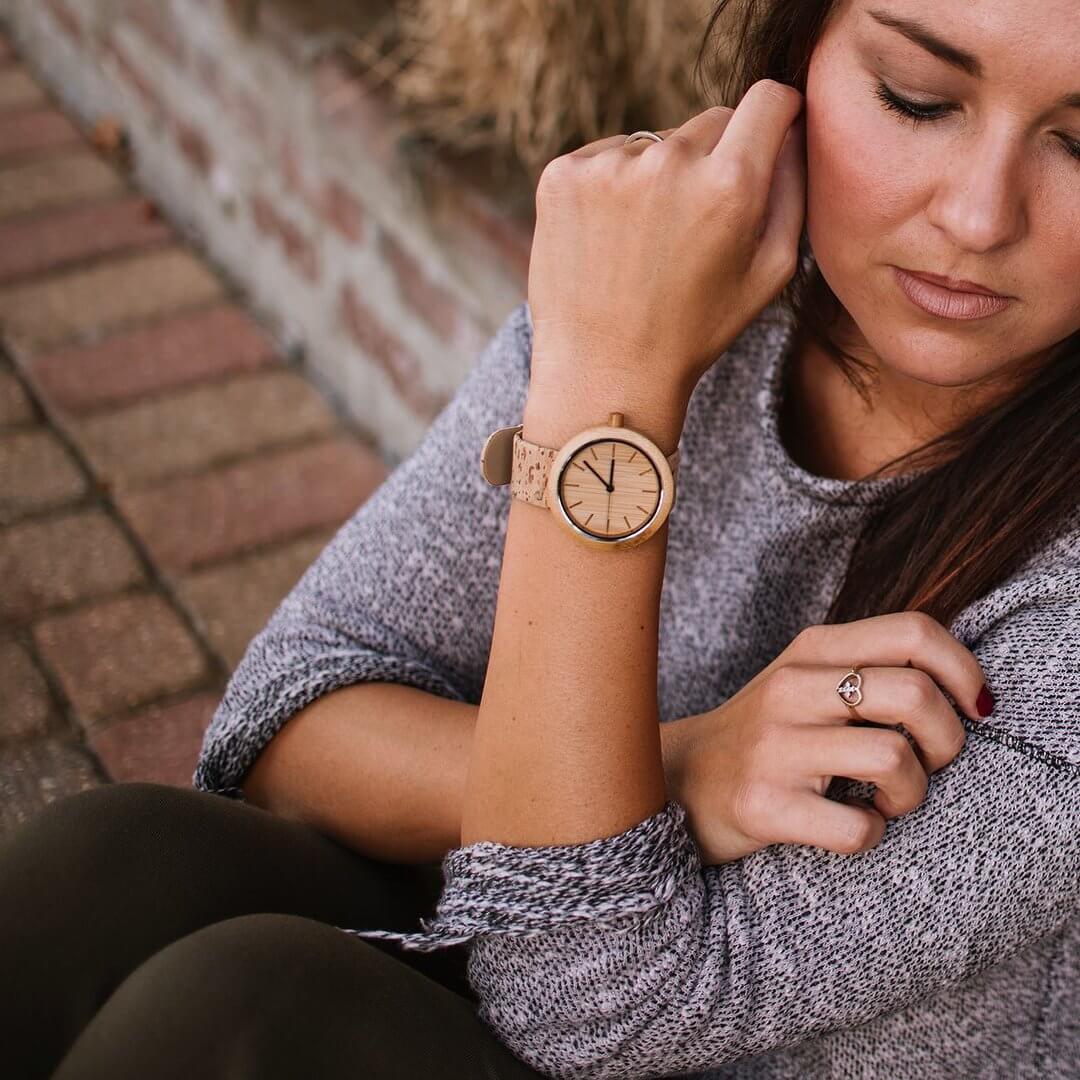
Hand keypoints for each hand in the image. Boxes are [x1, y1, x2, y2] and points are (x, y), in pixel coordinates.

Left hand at [526, 79, 805, 408]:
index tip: (771, 131)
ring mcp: (608, 165)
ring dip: (656, 176)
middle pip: (709, 123)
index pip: (767, 101)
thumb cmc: (694, 331)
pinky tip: (609, 240)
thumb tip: (792, 128)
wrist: (604, 372)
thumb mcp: (770, 273)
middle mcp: (667, 162)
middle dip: (713, 161)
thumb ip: (792, 190)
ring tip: (644, 245)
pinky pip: (605, 156)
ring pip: (654, 143)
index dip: (776, 115)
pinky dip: (610, 185)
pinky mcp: (562, 175)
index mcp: (729, 184)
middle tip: (693, 228)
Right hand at [661, 612, 993, 864]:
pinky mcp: (764, 805)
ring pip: (893, 758)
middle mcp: (791, 688)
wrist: (681, 781)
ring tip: (886, 799)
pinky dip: (870, 834)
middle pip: (914, 694)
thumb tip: (965, 680)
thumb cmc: (769, 733)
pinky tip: (851, 825)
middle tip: (928, 762)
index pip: (914, 632)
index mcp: (811, 649)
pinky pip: (857, 828)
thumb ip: (872, 664)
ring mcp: (774, 747)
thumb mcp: (809, 678)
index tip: (974, 708)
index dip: (964, 670)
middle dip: (947, 740)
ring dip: (911, 793)